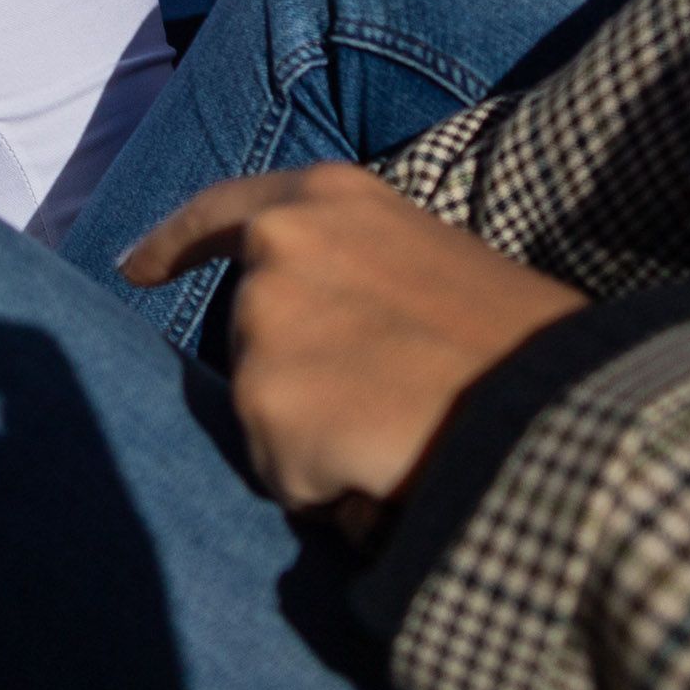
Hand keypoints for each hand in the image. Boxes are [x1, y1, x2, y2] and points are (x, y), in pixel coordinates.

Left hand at [120, 164, 581, 535]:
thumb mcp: (424, 259)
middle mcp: (279, 244)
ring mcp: (266, 321)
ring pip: (265, 418)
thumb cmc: (516, 342)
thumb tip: (305, 340)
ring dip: (318, 443)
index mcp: (328, 197)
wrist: (557, 401)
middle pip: (249, 343)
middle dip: (300, 387)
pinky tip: (387, 465)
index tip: (132, 268)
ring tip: (401, 429)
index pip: (221, 210)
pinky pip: (283, 478)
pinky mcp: (265, 401)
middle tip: (394, 397)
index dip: (173, 244)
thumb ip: (349, 272)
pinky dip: (328, 492)